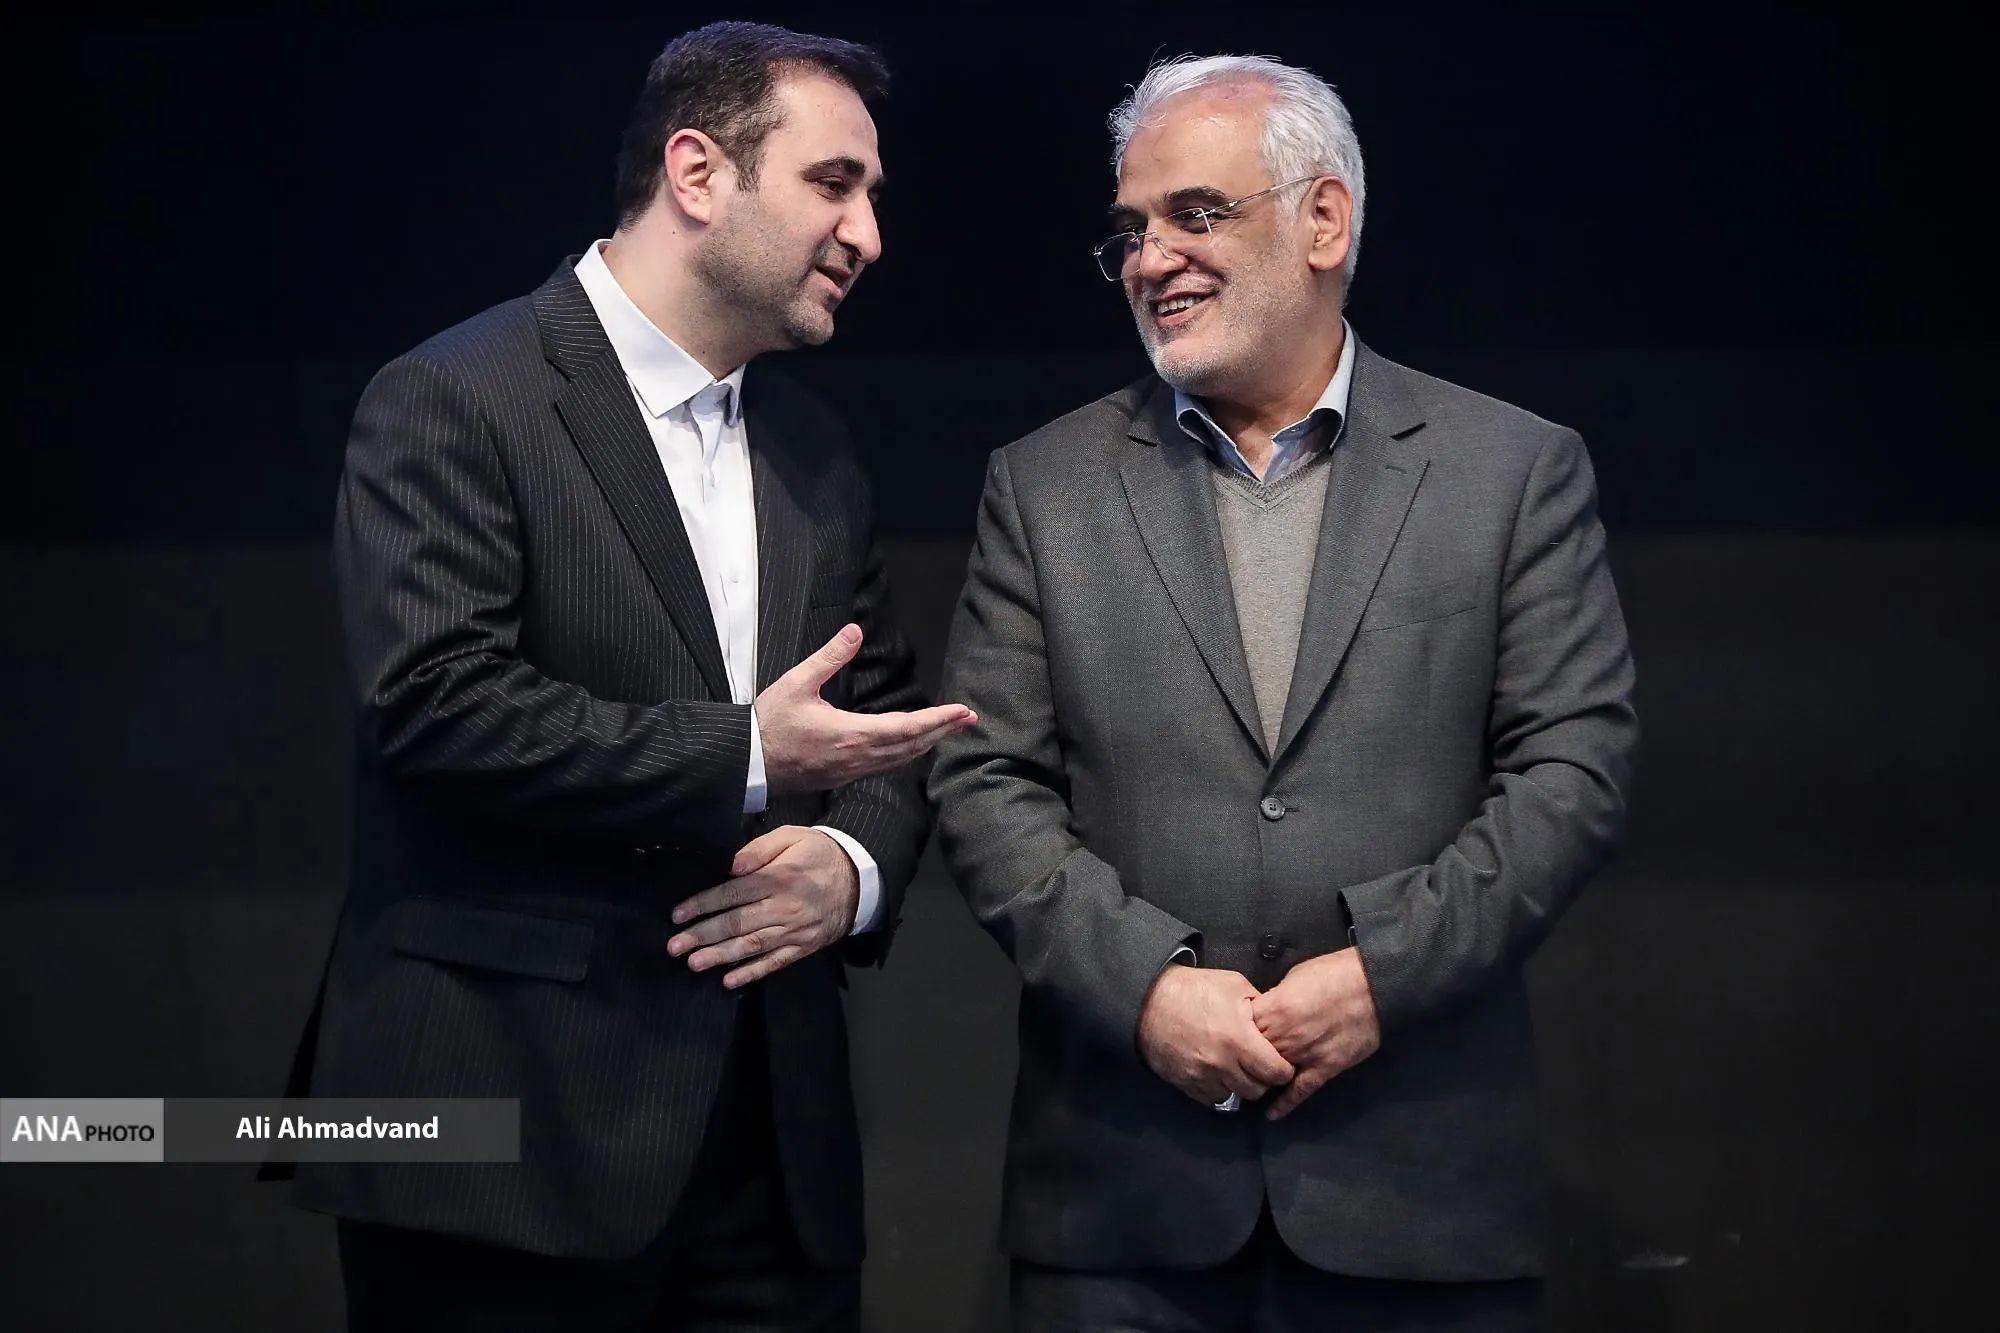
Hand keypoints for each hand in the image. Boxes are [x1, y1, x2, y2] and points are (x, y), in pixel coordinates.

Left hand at [667, 826, 859, 986]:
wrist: (860, 879)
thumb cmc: (819, 854)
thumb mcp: (792, 837)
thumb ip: (759, 850)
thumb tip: (731, 867)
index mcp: (779, 878)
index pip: (733, 893)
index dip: (703, 904)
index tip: (677, 915)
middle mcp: (785, 907)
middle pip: (737, 923)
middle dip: (703, 935)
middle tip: (674, 946)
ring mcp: (795, 930)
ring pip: (753, 946)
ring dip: (721, 956)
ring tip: (694, 964)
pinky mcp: (804, 946)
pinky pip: (776, 963)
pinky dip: (753, 973)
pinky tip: (730, 981)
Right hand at [756, 624, 975, 795]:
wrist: (746, 764)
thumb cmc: (768, 725)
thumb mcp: (796, 683)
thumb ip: (828, 657)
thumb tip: (853, 631)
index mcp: (851, 734)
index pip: (907, 728)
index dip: (938, 719)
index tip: (962, 712)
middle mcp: (858, 757)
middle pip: (912, 746)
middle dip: (942, 730)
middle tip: (968, 718)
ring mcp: (852, 770)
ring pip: (900, 758)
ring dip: (927, 742)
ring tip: (947, 729)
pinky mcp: (843, 775)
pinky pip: (885, 765)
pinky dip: (906, 753)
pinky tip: (910, 745)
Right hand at [1136, 964, 1294, 1106]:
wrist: (1149, 1002)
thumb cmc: (1194, 989)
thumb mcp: (1234, 985)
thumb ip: (1260, 1006)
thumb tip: (1276, 1022)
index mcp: (1239, 1039)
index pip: (1276, 1072)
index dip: (1283, 1069)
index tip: (1280, 1062)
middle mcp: (1222, 1063)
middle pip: (1257, 1090)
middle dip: (1263, 1079)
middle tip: (1259, 1065)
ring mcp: (1202, 1076)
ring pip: (1235, 1096)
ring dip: (1240, 1085)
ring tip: (1237, 1068)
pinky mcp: (1186, 1083)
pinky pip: (1211, 1099)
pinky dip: (1218, 1089)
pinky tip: (1217, 1073)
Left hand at [1251, 948, 1381, 1119]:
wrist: (1372, 986)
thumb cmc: (1334, 974)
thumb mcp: (1293, 977)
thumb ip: (1275, 999)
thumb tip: (1266, 1011)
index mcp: (1273, 1010)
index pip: (1240, 1028)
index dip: (1235, 1032)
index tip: (1233, 1035)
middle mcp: (1284, 1037)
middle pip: (1251, 1055)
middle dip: (1243, 1058)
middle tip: (1236, 1063)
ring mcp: (1304, 1055)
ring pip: (1271, 1075)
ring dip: (1260, 1080)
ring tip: (1247, 1086)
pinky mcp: (1325, 1068)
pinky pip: (1300, 1091)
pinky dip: (1285, 1104)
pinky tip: (1271, 1114)